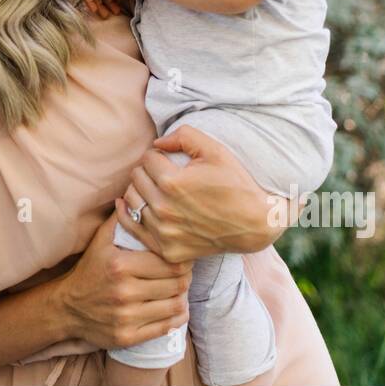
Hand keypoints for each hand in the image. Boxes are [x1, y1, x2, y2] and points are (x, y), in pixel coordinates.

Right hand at [51, 213, 190, 350]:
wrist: (67, 307)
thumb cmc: (90, 270)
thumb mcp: (100, 241)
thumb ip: (121, 219)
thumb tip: (135, 195)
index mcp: (120, 265)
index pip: (169, 262)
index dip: (181, 259)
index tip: (182, 257)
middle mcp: (123, 291)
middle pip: (175, 283)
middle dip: (184, 277)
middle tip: (184, 273)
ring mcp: (126, 316)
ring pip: (174, 305)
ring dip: (181, 296)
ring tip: (179, 289)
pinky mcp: (128, 336)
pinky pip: (166, 327)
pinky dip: (177, 317)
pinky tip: (176, 307)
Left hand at [115, 125, 293, 262]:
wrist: (254, 223)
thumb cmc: (235, 183)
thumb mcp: (215, 150)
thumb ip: (183, 136)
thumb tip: (157, 142)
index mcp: (172, 182)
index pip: (147, 158)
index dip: (158, 154)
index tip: (169, 158)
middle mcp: (164, 209)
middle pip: (136, 177)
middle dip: (147, 170)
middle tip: (162, 172)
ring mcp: (164, 232)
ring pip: (131, 200)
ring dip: (139, 189)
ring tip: (153, 187)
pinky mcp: (166, 249)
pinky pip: (132, 227)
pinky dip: (129, 214)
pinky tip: (134, 205)